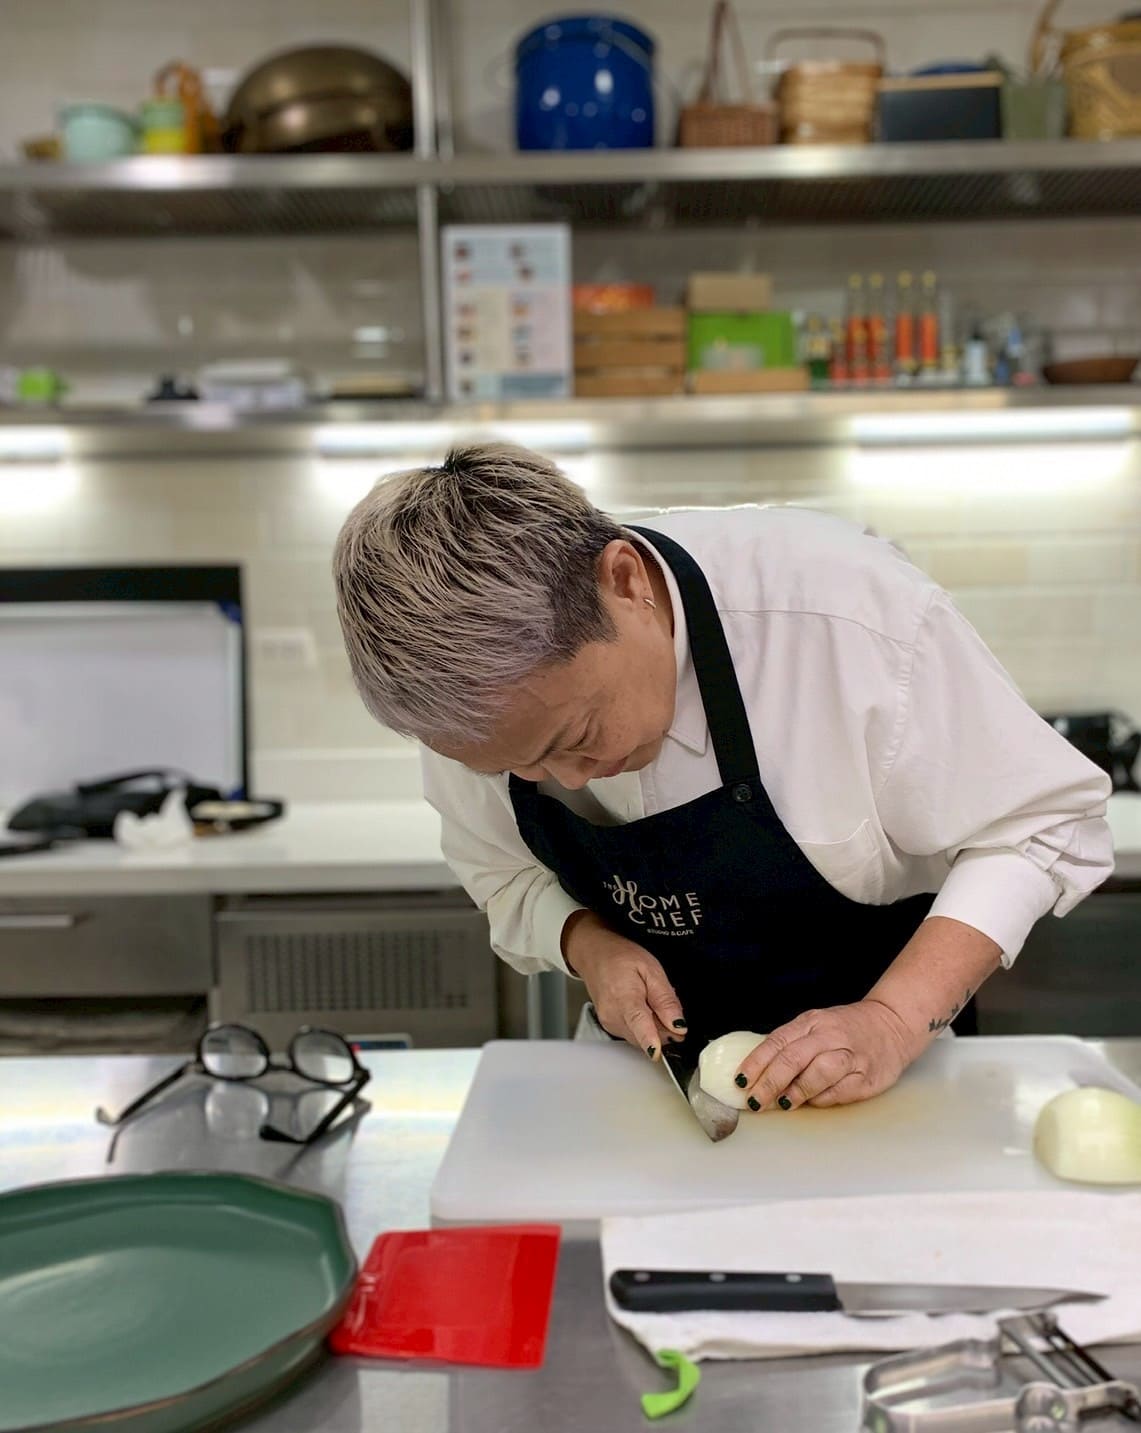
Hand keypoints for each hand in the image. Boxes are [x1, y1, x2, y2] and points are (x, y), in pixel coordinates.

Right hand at [563, 911, 685, 1059]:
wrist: (595, 955)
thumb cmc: (621, 958)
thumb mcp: (651, 969)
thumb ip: (665, 999)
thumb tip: (678, 1024)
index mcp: (624, 997)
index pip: (638, 1023)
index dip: (650, 1040)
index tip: (657, 1052)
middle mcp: (613, 1015)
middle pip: (647, 1036)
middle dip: (664, 1029)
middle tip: (667, 1005)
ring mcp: (610, 1024)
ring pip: (642, 1038)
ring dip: (655, 1027)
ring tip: (650, 1000)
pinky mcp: (610, 1027)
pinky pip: (634, 1035)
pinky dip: (644, 1026)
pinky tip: (642, 1008)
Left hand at [735, 999, 915, 1110]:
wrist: (892, 1024)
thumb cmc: (846, 1029)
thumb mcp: (815, 1026)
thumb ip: (790, 1045)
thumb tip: (757, 1073)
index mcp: (811, 1022)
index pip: (777, 1041)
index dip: (755, 1063)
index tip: (741, 1081)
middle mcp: (830, 1036)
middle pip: (794, 1058)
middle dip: (770, 1082)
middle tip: (755, 1100)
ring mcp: (851, 1056)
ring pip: (818, 1073)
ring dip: (797, 1091)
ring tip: (783, 1103)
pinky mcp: (867, 1077)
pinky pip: (840, 1091)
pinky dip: (822, 1099)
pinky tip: (811, 1103)